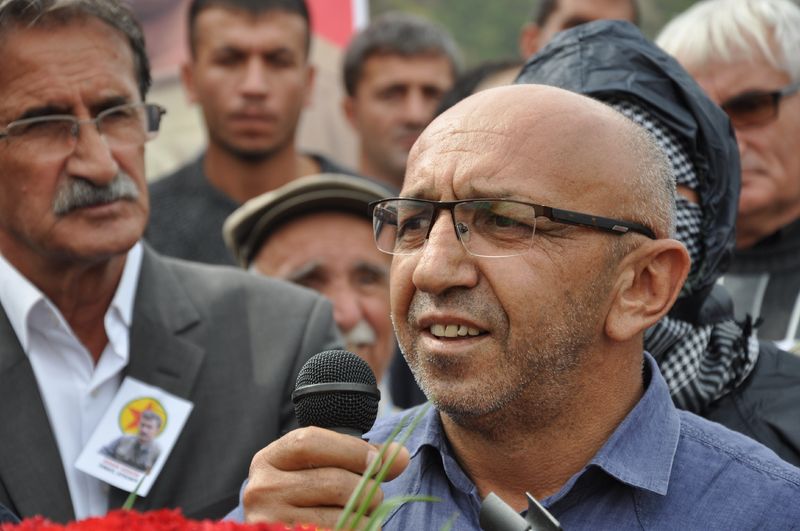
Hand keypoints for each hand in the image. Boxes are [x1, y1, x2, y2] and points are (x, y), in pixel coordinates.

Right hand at [243, 426, 409, 527]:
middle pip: (332, 482)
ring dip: (365, 519)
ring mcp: (270, 521)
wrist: (278, 529)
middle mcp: (263, 490)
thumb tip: (400, 456)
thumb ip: (359, 458)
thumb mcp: (320, 469)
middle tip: (375, 497)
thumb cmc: (304, 497)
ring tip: (365, 518)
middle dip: (366, 490)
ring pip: (339, 518)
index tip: (376, 461)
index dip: (351, 450)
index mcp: (269, 459)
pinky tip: (356, 529)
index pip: (310, 442)